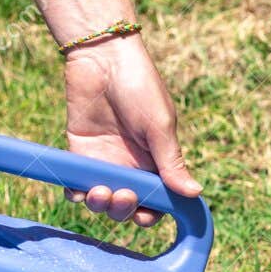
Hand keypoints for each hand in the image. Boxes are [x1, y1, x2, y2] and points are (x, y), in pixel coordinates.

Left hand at [62, 35, 200, 225]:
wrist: (102, 57)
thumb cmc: (140, 87)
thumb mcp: (160, 127)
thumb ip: (172, 163)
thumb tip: (194, 194)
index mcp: (156, 162)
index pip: (156, 201)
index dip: (151, 213)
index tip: (145, 214)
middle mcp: (131, 166)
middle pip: (128, 206)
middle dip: (125, 210)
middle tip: (122, 195)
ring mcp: (104, 161)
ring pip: (102, 201)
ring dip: (102, 206)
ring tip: (101, 192)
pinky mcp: (79, 153)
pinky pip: (76, 185)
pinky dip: (77, 195)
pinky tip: (80, 191)